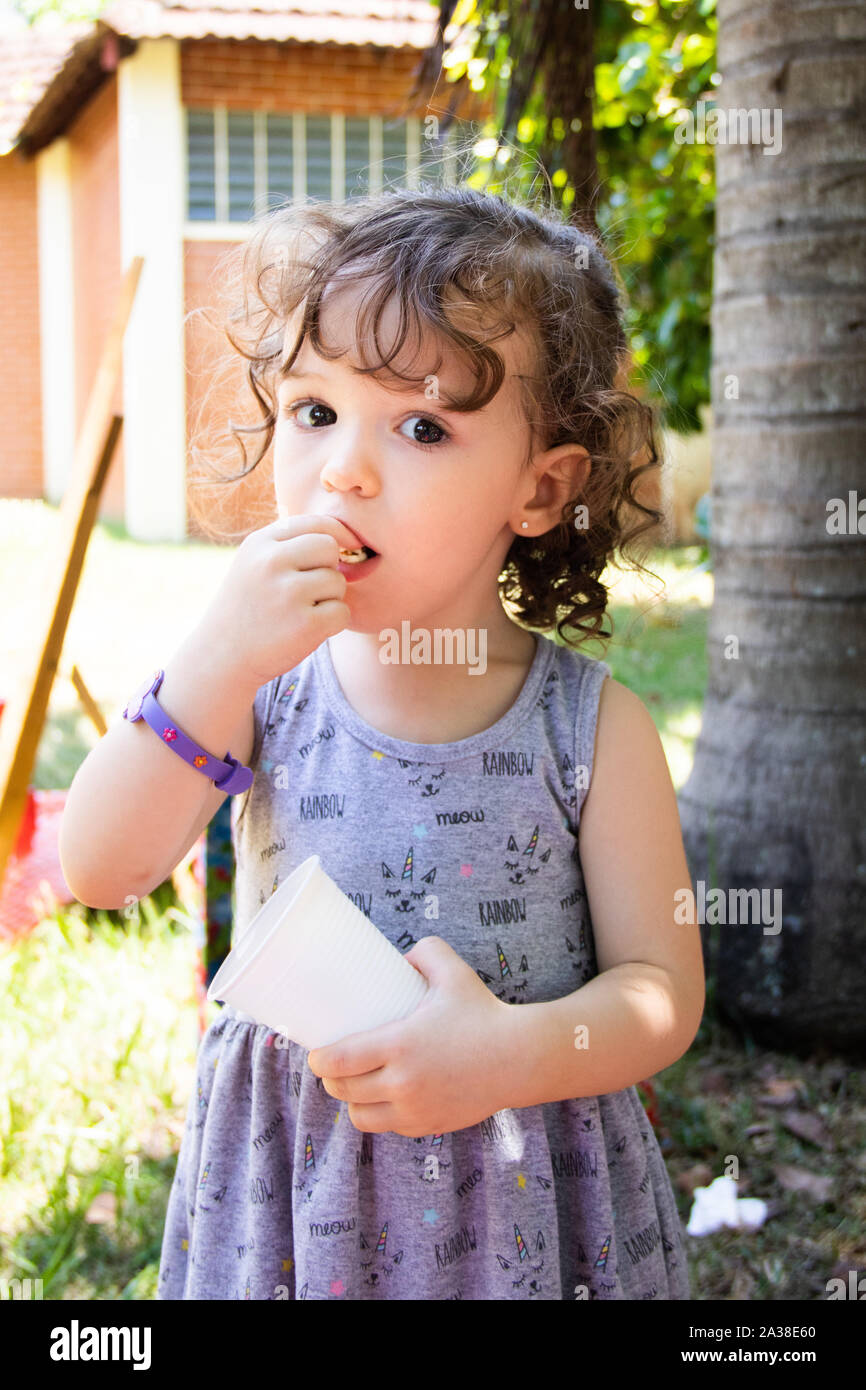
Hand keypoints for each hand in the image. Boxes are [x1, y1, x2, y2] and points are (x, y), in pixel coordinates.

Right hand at [194, 514, 358, 690]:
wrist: (222, 656)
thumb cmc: (248, 607)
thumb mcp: (254, 563)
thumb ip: (289, 544)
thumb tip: (343, 534)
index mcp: (260, 543)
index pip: (315, 523)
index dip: (339, 534)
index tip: (348, 546)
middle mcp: (272, 562)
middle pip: (329, 548)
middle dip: (329, 567)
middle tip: (311, 589)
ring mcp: (288, 593)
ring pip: (338, 581)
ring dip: (329, 598)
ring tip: (301, 611)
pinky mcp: (305, 624)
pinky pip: (342, 612)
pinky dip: (333, 623)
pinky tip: (308, 629)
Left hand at [306, 936, 516, 1137]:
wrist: (520, 1057)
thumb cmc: (484, 1013)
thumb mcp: (454, 972)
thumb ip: (425, 952)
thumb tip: (401, 957)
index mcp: (399, 1045)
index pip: (339, 1061)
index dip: (319, 1061)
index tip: (316, 1054)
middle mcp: (402, 1083)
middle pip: (343, 1091)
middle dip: (331, 1080)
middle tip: (333, 1067)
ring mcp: (416, 1109)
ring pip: (362, 1118)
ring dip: (353, 1103)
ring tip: (355, 1088)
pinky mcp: (430, 1125)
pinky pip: (391, 1128)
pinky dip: (382, 1116)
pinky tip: (384, 1102)